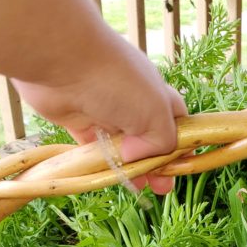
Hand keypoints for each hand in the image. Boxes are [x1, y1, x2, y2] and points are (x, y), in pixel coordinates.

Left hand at [14, 37, 185, 193]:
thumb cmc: (117, 81)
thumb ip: (161, 140)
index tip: (183, 167)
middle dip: (157, 164)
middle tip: (162, 187)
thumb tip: (138, 156)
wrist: (63, 58)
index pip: (176, 121)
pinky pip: (94, 148)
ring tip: (138, 187)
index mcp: (156, 93)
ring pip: (122, 147)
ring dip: (131, 168)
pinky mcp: (79, 120)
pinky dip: (103, 163)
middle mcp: (132, 101)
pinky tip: (110, 178)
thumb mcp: (156, 113)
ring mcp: (105, 111)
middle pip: (149, 138)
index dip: (183, 145)